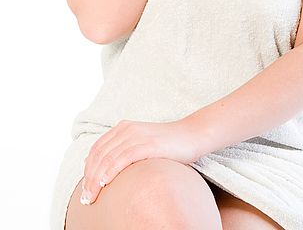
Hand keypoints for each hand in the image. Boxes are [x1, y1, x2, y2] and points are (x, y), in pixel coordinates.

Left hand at [80, 118, 198, 205]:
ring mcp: (138, 136)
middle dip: (89, 178)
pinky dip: (111, 171)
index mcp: (124, 127)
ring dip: (96, 180)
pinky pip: (124, 158)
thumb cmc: (169, 144)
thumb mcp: (142, 143)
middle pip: (99, 155)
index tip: (85, 188)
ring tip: (92, 197)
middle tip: (86, 199)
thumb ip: (124, 150)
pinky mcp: (149, 144)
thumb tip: (103, 169)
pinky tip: (105, 183)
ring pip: (108, 158)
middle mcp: (127, 129)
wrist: (192, 135)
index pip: (97, 149)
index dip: (87, 169)